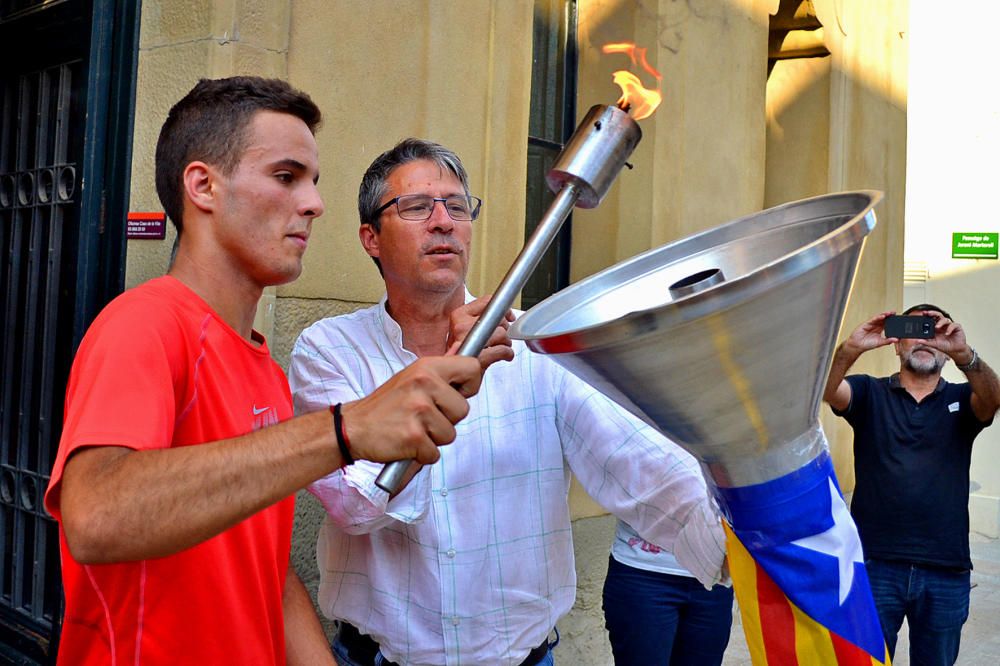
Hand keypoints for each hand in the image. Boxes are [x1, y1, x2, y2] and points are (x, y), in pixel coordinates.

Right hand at [339, 356, 482, 464]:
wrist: (353, 427)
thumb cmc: (386, 406)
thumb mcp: (413, 378)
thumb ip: (441, 377)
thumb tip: (474, 371)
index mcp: (427, 367)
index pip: (472, 368)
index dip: (470, 385)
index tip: (458, 394)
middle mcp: (425, 384)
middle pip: (464, 409)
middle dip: (448, 419)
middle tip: (423, 417)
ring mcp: (419, 410)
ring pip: (450, 434)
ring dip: (434, 439)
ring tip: (412, 428)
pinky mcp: (414, 436)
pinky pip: (435, 454)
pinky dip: (422, 454)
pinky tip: (406, 442)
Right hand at [447, 295, 514, 370]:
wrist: (450, 376)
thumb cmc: (460, 354)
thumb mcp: (466, 331)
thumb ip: (482, 319)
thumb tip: (505, 314)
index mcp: (458, 315)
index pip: (487, 302)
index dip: (503, 310)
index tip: (508, 317)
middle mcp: (460, 325)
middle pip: (497, 318)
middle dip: (505, 329)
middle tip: (503, 338)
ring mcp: (467, 341)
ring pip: (500, 333)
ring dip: (506, 342)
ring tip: (503, 347)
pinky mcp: (476, 356)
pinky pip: (501, 350)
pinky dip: (507, 353)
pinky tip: (505, 356)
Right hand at [844, 311, 897, 353]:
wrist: (857, 345)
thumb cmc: (867, 344)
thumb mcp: (880, 343)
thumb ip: (888, 341)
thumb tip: (896, 340)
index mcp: (880, 329)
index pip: (887, 323)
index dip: (892, 320)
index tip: (898, 319)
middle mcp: (876, 326)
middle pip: (884, 319)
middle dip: (889, 316)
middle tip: (895, 313)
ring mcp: (871, 324)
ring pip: (879, 317)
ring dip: (884, 315)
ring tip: (890, 313)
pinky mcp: (866, 323)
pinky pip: (873, 319)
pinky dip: (878, 317)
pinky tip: (882, 316)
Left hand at [914, 310, 972, 362]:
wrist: (955, 350)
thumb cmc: (945, 346)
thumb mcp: (934, 344)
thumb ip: (926, 342)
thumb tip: (917, 341)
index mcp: (936, 328)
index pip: (931, 319)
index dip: (928, 315)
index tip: (922, 313)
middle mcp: (943, 325)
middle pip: (938, 315)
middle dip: (933, 313)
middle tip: (928, 313)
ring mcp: (949, 326)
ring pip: (945, 319)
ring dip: (940, 322)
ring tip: (937, 327)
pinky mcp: (957, 328)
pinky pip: (954, 325)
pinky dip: (950, 328)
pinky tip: (947, 333)